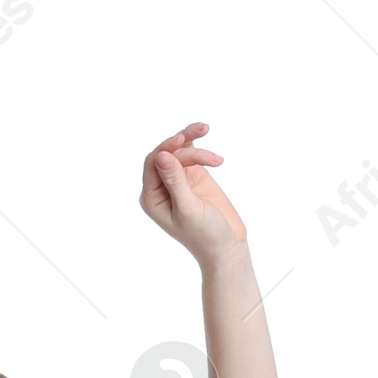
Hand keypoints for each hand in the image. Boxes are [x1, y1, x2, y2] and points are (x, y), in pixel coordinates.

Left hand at [140, 122, 247, 261]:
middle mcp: (160, 187)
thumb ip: (175, 182)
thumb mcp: (188, 209)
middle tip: (211, 159)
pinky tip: (205, 131)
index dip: (166, 148)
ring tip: (213, 146)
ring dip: (195, 143)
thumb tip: (162, 156)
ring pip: (180, 150)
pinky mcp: (192, 175)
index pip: (152, 163)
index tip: (183, 140)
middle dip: (187, 150)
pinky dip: (198, 142)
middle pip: (168, 154)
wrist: (226, 246)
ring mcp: (177, 180)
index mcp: (151, 198)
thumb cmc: (205, 235)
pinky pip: (191, 151)